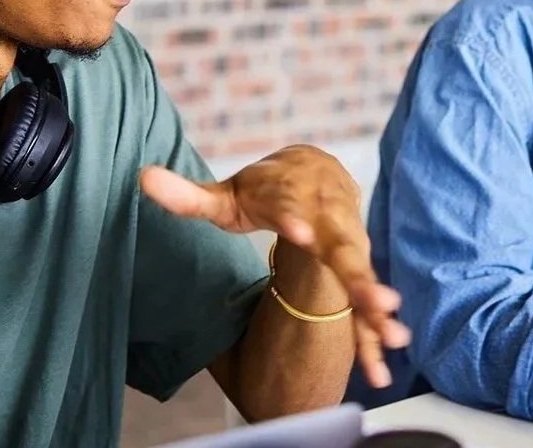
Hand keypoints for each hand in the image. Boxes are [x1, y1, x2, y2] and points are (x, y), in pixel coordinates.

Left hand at [139, 145, 410, 385]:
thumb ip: (188, 195)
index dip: (295, 219)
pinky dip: (374, 330)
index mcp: (294, 198)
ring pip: (363, 276)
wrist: (318, 169)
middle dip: (358, 273)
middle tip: (375, 295)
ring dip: (376, 304)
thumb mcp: (226, 194)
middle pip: (344, 249)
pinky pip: (364, 302)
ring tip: (391, 332)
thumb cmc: (266, 188)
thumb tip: (142, 179)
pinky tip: (383, 364)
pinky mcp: (354, 268)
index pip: (293, 209)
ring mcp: (346, 246)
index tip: (301, 231)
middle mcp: (328, 222)